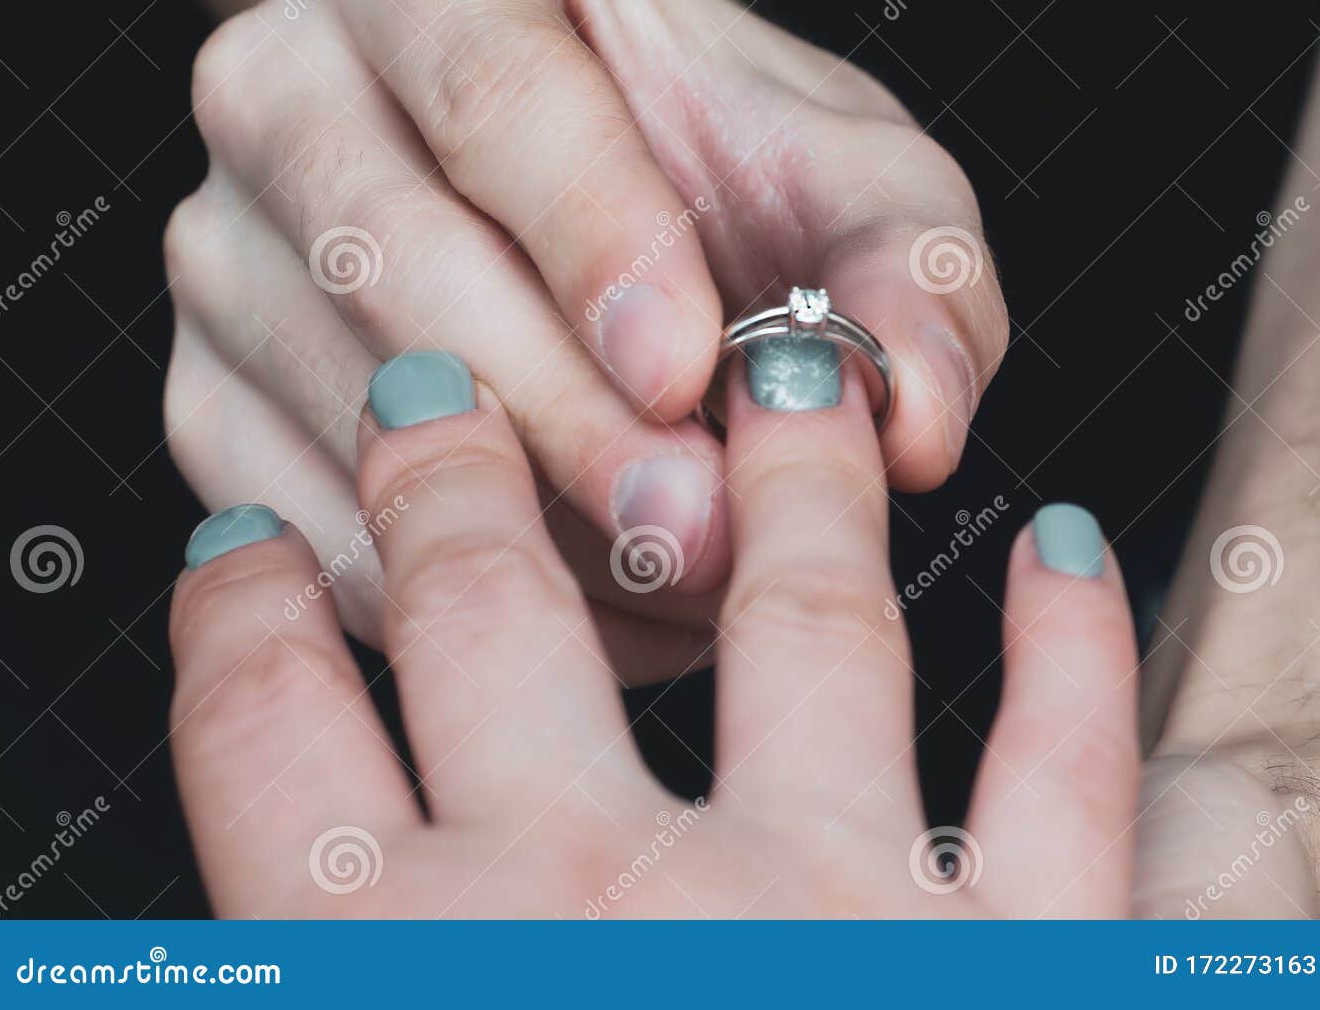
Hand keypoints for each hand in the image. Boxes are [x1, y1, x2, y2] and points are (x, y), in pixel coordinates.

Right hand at [161, 0, 1005, 677]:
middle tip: (697, 529)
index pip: (491, 86)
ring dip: (522, 527)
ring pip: (346, 412)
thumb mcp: (838, 160)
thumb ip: (905, 267)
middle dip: (563, 421)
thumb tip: (912, 420)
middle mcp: (285, 87)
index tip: (687, 366)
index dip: (592, 237)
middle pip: (396, 263)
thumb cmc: (696, 135)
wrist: (555, 137)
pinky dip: (448, 594)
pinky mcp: (210, 391)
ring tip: (676, 576)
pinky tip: (587, 606)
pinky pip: (308, 525)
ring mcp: (226, 247)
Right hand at [168, 347, 1306, 917]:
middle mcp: (612, 912)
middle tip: (440, 396)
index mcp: (415, 989)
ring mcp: (837, 916)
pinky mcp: (1034, 965)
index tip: (244, 557)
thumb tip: (258, 941)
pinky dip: (1075, 662)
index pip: (279, 760)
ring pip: (803, 624)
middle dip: (455, 495)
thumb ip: (312, 990)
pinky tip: (1071, 559)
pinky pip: (1065, 775)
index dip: (247, 637)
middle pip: (503, 631)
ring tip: (787, 371)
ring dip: (788, 487)